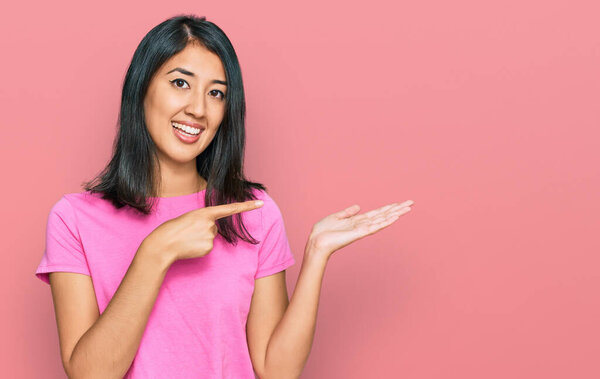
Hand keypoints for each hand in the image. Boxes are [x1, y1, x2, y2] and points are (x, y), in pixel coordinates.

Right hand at [139, 200, 264, 265]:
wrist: (163, 244)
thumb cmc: (173, 229)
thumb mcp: (189, 218)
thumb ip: (204, 220)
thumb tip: (212, 231)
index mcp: (204, 212)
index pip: (230, 208)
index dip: (247, 205)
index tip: (261, 203)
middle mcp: (210, 223)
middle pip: (214, 227)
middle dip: (204, 229)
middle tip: (188, 231)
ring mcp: (210, 236)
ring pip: (211, 237)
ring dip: (201, 238)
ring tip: (187, 238)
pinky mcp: (209, 248)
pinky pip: (208, 247)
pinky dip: (200, 247)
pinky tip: (190, 246)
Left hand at [307, 200, 413, 258]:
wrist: (316, 242)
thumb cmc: (323, 232)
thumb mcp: (336, 217)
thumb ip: (348, 212)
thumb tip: (358, 207)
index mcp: (358, 221)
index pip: (377, 213)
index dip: (389, 207)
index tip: (400, 203)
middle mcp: (363, 225)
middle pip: (384, 215)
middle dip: (397, 209)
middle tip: (411, 203)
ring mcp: (362, 229)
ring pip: (383, 220)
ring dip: (395, 214)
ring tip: (407, 208)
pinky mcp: (359, 233)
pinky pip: (374, 227)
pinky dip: (385, 222)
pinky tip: (394, 218)